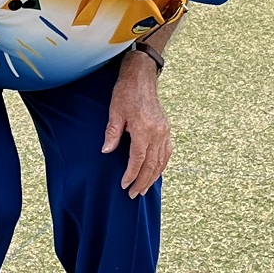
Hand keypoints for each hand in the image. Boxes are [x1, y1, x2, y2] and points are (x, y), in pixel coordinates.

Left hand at [103, 53, 172, 198]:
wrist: (142, 77)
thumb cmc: (126, 93)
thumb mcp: (115, 112)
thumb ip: (112, 133)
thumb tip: (106, 151)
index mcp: (144, 129)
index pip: (138, 159)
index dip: (131, 174)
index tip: (124, 185)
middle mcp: (157, 132)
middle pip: (152, 164)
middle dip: (143, 181)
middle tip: (133, 195)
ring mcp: (164, 131)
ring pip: (161, 161)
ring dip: (153, 177)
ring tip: (144, 189)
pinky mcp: (166, 129)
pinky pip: (167, 152)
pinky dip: (161, 165)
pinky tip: (155, 173)